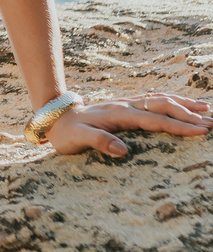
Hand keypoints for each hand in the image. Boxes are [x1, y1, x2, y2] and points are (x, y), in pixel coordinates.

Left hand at [47, 92, 211, 158]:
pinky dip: (172, 101)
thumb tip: (122, 150)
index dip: (178, 126)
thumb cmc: (66, 133)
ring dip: (184, 104)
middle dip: (189, 114)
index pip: (155, 120)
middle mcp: (126, 106)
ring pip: (161, 100)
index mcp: (119, 115)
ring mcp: (127, 104)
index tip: (200, 131)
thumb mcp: (77, 139)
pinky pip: (154, 101)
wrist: (55, 117)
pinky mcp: (127, 106)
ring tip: (207, 109)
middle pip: (163, 106)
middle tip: (212, 123)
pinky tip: (184, 105)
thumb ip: (99, 142)